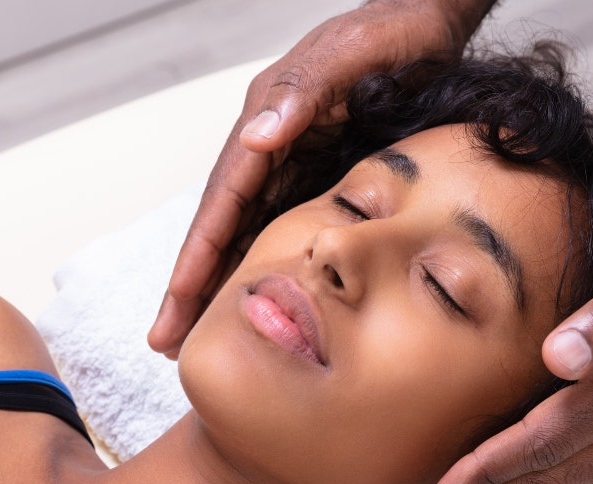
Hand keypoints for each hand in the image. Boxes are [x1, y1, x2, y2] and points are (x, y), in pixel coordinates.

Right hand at [147, 0, 494, 357]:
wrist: (428, 20)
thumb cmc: (394, 33)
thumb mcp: (351, 54)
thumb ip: (304, 90)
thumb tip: (255, 136)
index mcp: (266, 121)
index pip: (221, 201)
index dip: (197, 255)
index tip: (177, 304)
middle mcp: (266, 145)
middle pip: (219, 225)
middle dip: (190, 284)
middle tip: (164, 342)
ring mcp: (285, 159)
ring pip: (241, 231)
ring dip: (215, 282)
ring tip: (191, 334)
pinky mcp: (309, 169)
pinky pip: (273, 224)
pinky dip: (255, 262)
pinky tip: (250, 296)